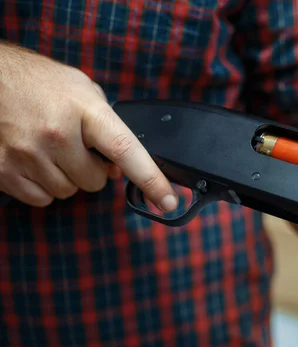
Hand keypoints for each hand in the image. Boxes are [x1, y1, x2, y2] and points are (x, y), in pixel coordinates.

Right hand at [0, 41, 176, 209]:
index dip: (152, 180)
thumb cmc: (39, 83)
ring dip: (66, 177)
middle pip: (95, 182)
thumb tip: (120, 166)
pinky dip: (42, 186)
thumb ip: (107, 125)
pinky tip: (35, 160)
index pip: (127, 152)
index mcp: (85, 110)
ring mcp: (28, 154)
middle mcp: (56, 134)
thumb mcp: (82, 90)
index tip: (169, 201)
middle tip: (75, 146)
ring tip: (50, 148)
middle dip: (92, 169)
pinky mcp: (4, 170)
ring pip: (68, 192)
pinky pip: (41, 199)